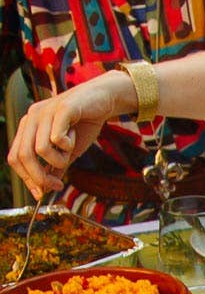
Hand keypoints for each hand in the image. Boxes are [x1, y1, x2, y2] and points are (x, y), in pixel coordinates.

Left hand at [7, 73, 130, 198]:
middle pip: (23, 155)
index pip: (15, 157)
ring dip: (59, 160)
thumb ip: (56, 165)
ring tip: (70, 152)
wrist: (101, 100)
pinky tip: (75, 137)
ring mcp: (44, 112)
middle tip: (57, 185)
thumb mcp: (68, 151)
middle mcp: (31, 118)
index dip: (27, 178)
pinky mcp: (60, 110)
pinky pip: (57, 138)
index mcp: (28, 127)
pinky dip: (68, 145)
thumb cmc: (83, 123)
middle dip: (40, 177)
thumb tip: (48, 186)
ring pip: (41, 150)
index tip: (41, 193)